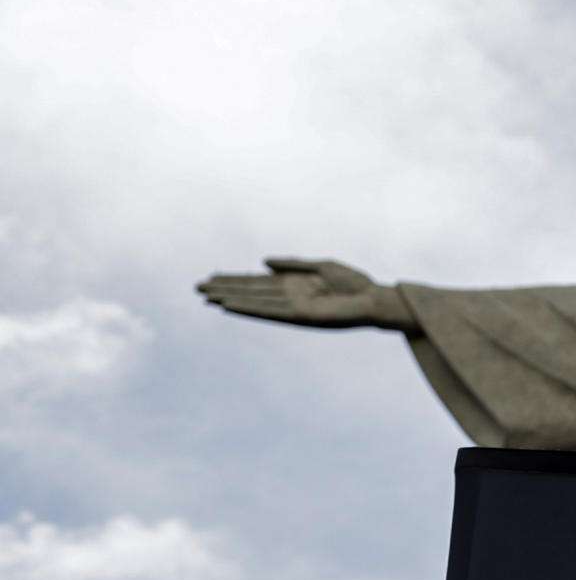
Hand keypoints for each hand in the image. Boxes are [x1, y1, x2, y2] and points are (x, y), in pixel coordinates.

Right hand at [196, 258, 412, 329]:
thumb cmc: (354, 283)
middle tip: (197, 288)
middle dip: (226, 289)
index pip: (258, 282)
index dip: (235, 279)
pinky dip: (250, 308)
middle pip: (251, 292)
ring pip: (255, 302)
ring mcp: (293, 308)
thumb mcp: (321, 266)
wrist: (375, 299)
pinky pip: (270, 312)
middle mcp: (290, 297)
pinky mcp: (301, 317)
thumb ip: (292, 264)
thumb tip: (263, 262)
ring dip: (231, 299)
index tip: (212, 277)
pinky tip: (232, 305)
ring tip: (207, 297)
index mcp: (294, 285)